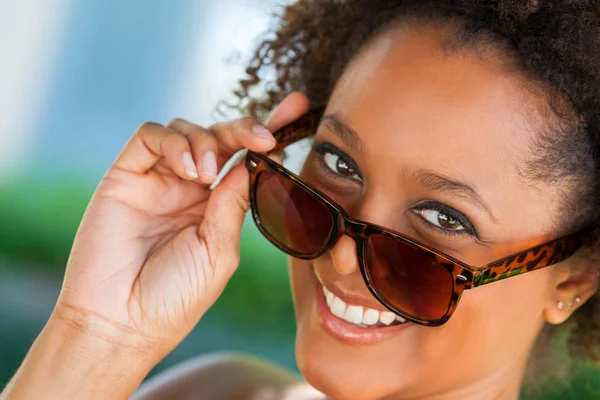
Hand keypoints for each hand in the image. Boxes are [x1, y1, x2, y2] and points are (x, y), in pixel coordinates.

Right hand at [55, 92, 309, 358]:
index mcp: (215, 207)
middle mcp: (187, 188)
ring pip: (186, 130)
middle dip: (243, 128)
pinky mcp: (125, 175)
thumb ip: (233, 203)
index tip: (297, 109)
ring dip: (205, 143)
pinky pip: (150, 136)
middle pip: (218, 138)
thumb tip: (253, 162)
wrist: (121, 322)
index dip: (269, 134)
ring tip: (205, 175)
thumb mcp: (219, 250)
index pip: (244, 160)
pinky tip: (186, 170)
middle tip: (263, 137)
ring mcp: (157, 180)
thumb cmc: (175, 296)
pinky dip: (173, 143)